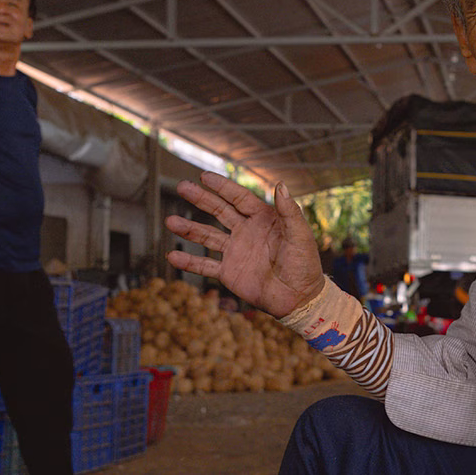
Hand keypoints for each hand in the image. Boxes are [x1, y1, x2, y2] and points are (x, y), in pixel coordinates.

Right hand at [165, 172, 324, 318]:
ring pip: (207, 236)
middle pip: (219, 211)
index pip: (239, 198)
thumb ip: (290, 211)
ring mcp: (236, 252)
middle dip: (200, 199)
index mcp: (263, 219)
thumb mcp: (301, 235)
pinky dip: (189, 262)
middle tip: (182, 187)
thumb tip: (280, 184)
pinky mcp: (229, 273)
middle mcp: (246, 232)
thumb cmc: (305, 264)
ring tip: (171, 221)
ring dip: (189, 228)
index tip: (204, 176)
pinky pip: (205, 266)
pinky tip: (173, 256)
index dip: (222, 187)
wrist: (299, 298)